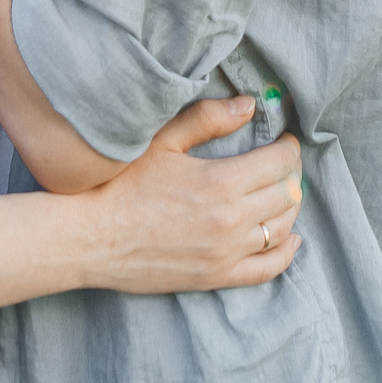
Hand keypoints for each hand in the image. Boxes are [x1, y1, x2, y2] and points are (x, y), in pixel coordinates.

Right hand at [74, 96, 303, 293]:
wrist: (90, 238)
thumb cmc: (119, 184)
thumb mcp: (161, 141)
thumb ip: (207, 119)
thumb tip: (249, 106)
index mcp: (221, 182)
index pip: (279, 163)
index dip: (288, 148)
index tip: (284, 140)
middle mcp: (231, 220)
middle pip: (286, 194)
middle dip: (291, 174)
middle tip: (281, 163)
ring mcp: (226, 253)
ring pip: (282, 228)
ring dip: (289, 207)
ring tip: (281, 192)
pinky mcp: (217, 277)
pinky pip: (268, 269)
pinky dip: (286, 253)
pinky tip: (290, 239)